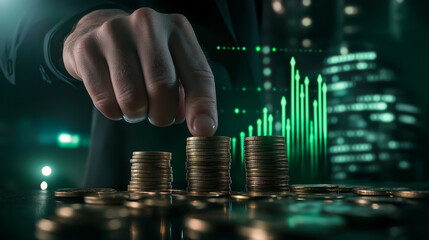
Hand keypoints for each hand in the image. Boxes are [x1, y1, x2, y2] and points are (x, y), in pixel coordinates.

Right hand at [63, 8, 216, 135]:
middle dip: (162, 114)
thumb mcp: (175, 66)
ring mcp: (114, 32)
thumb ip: (192, 94)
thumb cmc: (145, 57)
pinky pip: (105, 101)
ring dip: (136, 114)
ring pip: (132, 98)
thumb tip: (201, 126)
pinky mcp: (86, 48)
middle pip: (162, 87)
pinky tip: (115, 100)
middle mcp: (147, 23)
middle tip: (157, 116)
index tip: (202, 131)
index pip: (198, 74)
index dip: (203, 106)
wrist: (97, 31)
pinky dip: (114, 112)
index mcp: (177, 28)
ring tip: (135, 105)